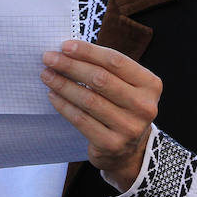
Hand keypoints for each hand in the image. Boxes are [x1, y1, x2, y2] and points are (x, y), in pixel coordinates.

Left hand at [41, 40, 160, 191]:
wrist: (129, 151)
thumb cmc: (121, 108)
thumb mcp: (124, 86)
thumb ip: (105, 69)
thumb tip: (67, 51)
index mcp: (150, 84)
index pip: (116, 61)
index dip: (88, 52)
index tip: (65, 46)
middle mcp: (144, 106)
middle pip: (101, 79)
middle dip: (71, 66)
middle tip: (49, 58)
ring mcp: (130, 127)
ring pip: (89, 100)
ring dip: (63, 85)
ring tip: (46, 75)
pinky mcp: (112, 144)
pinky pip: (81, 120)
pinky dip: (64, 105)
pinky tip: (52, 95)